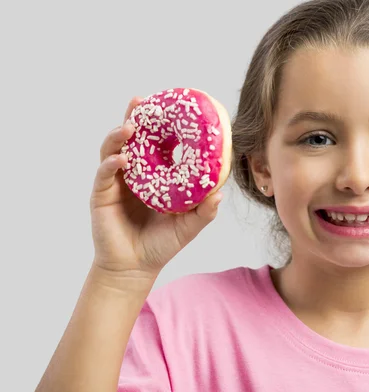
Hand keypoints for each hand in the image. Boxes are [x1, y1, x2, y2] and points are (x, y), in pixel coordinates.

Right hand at [89, 97, 223, 278]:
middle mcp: (134, 174)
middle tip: (141, 101)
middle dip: (134, 118)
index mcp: (154, 176)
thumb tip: (220, 193)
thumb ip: (204, 210)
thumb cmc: (161, 244)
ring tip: (129, 126)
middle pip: (131, 139)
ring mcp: (116, 182)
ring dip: (119, 136)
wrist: (135, 268)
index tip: (169, 106)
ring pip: (113, 150)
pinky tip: (122, 159)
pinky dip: (111, 163)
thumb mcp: (188, 226)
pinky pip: (105, 173)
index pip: (156, 144)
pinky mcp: (102, 195)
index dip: (160, 125)